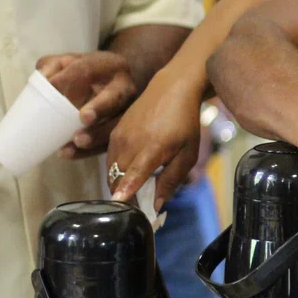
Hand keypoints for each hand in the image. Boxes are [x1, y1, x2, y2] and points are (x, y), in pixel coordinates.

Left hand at [37, 52, 137, 158]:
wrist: (112, 83)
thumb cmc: (85, 72)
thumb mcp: (68, 61)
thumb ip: (52, 66)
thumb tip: (44, 82)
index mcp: (112, 65)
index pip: (91, 67)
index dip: (73, 78)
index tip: (53, 87)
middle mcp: (125, 88)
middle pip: (115, 98)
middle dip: (100, 108)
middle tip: (83, 118)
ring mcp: (127, 112)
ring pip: (116, 124)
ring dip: (97, 135)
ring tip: (77, 141)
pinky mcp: (122, 132)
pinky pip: (109, 143)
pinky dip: (90, 150)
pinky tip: (72, 152)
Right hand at [105, 72, 202, 207]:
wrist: (171, 90)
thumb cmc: (185, 124)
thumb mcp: (187, 154)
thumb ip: (171, 180)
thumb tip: (157, 205)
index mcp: (153, 147)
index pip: (135, 172)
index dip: (126, 189)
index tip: (118, 203)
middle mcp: (132, 141)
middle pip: (118, 176)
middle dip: (123, 196)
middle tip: (135, 207)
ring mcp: (120, 135)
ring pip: (111, 169)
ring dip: (117, 184)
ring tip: (132, 193)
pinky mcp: (114, 132)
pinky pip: (110, 158)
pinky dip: (116, 170)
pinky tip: (128, 175)